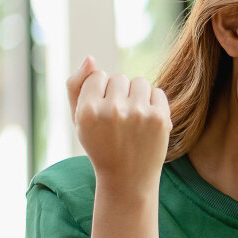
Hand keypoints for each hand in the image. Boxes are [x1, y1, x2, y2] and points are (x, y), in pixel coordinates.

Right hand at [67, 56, 170, 193]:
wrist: (128, 178)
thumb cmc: (100, 146)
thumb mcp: (78, 119)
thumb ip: (76, 86)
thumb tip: (91, 58)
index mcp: (88, 110)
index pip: (97, 76)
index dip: (100, 93)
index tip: (102, 113)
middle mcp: (113, 110)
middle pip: (118, 77)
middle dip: (119, 94)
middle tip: (119, 120)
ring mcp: (139, 114)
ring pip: (139, 81)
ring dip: (137, 95)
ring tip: (133, 118)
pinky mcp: (161, 119)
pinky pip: (157, 91)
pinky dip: (153, 103)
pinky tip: (147, 121)